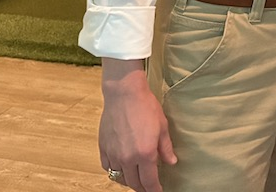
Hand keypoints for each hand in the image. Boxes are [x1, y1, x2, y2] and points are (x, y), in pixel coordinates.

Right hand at [99, 58, 176, 191]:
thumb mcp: (162, 127)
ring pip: (119, 177)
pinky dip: (114, 170)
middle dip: (142, 188)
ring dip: (128, 180)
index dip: (155, 190)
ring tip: (135, 178)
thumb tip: (171, 162)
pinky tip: (121, 166)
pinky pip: (107, 167)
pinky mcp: (103, 147)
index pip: (150, 182)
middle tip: (148, 186)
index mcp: (145, 154)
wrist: (124, 93)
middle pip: (134, 183)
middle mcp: (127, 158)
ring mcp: (113, 154)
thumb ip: (166, 148)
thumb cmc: (145, 107)